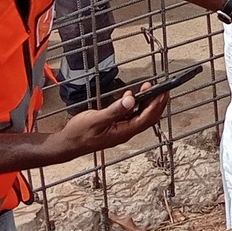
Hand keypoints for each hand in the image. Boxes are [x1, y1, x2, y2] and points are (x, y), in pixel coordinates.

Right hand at [55, 87, 169, 158]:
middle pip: (148, 117)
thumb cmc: (79, 133)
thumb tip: (131, 100)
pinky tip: (130, 96)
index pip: (147, 118)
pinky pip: (131, 116)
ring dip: (147, 102)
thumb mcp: (96, 119)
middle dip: (156, 102)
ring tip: (148, 87)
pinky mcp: (116, 127)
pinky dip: (135, 105)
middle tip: (161, 86)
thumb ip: (114, 110)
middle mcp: (125, 132)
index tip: (164, 91)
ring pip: (140, 116)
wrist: (67, 144)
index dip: (157, 104)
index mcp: (123, 132)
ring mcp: (121, 130)